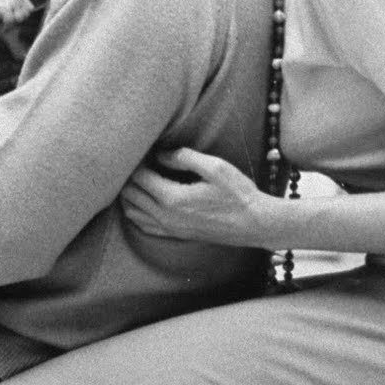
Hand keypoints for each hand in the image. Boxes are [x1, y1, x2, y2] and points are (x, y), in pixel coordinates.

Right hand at [0, 0, 35, 27]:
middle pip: (25, 15)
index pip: (30, 8)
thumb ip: (14, 7)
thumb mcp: (6, 0)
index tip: (13, 17)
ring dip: (11, 23)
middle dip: (17, 20)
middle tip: (6, 21)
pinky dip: (4, 26)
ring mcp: (12, 4)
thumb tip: (19, 23)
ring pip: (19, 20)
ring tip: (2, 22)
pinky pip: (10, 22)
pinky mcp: (5, 9)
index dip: (23, 15)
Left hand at [121, 147, 275, 247]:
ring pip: (132, 212)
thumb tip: (160, 154)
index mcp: (173, 198)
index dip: (136, 161)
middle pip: (130, 195)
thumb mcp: (215, 167)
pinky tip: (143, 199)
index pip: (139, 178)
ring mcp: (169, 229)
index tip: (143, 149)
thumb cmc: (238, 194)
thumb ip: (184, 157)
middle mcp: (166, 217)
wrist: (255, 224)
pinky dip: (136, 211)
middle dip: (129, 176)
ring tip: (139, 176)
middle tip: (138, 160)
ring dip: (130, 193)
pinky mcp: (175, 235)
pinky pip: (143, 225)